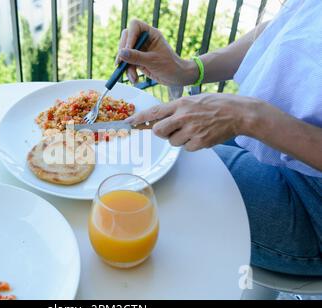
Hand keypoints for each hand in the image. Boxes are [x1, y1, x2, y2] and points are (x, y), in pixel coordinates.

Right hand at [116, 19, 196, 85]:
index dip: (129, 36)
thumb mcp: (153, 61)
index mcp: (150, 33)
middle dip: (123, 53)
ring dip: (126, 66)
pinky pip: (127, 63)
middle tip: (121, 63)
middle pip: (126, 39)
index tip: (127, 49)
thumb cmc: (170, 66)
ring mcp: (139, 49)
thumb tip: (121, 53)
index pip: (134, 26)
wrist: (176, 77)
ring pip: (124, 53)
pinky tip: (134, 79)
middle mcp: (143, 39)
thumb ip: (136, 57)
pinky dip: (129, 72)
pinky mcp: (137, 60)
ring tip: (133, 77)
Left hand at [126, 93, 259, 150]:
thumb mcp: (193, 100)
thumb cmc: (216, 104)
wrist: (239, 113)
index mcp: (180, 104)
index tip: (128, 123)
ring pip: (173, 142)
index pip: (154, 112)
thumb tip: (158, 120)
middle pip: (159, 131)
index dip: (139, 119)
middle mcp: (183, 116)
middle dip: (162, 132)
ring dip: (180, 138)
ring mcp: (191, 130)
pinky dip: (192, 144)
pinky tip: (202, 135)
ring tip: (194, 129)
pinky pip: (187, 148)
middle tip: (173, 129)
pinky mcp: (200, 142)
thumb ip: (176, 109)